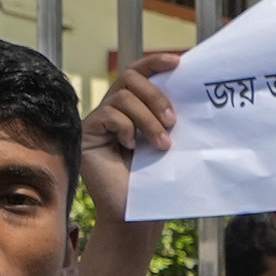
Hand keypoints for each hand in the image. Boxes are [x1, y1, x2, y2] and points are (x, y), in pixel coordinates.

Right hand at [84, 51, 176, 226]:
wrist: (136, 214)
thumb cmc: (155, 181)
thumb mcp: (168, 140)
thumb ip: (170, 115)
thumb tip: (188, 83)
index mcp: (134, 107)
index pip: (140, 73)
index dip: (156, 61)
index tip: (179, 61)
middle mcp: (113, 109)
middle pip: (130, 77)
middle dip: (156, 96)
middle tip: (173, 121)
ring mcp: (99, 121)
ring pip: (123, 97)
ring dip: (148, 118)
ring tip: (161, 144)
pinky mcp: (87, 134)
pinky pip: (108, 114)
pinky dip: (126, 128)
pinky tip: (130, 147)